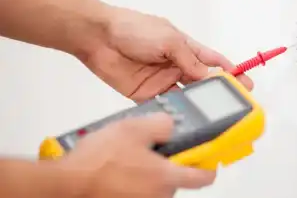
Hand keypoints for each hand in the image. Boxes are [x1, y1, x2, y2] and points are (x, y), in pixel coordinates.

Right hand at [57, 113, 214, 197]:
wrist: (69, 183)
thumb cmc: (99, 161)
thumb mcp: (134, 127)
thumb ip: (161, 124)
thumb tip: (171, 125)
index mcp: (166, 176)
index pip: (204, 176)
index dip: (210, 165)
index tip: (210, 156)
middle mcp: (158, 194)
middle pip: (178, 178)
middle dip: (172, 162)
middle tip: (157, 146)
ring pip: (158, 183)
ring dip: (152, 169)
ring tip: (133, 154)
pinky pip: (141, 188)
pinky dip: (138, 178)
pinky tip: (122, 165)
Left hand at [79, 7, 253, 102]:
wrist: (99, 38)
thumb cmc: (132, 29)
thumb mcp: (168, 40)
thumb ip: (189, 61)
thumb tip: (210, 77)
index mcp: (185, 48)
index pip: (213, 62)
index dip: (231, 72)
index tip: (245, 83)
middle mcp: (176, 66)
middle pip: (202, 83)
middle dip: (217, 94)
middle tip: (230, 106)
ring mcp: (163, 81)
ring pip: (186, 97)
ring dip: (196, 105)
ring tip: (208, 115)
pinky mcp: (148, 94)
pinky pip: (165, 106)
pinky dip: (174, 113)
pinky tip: (183, 119)